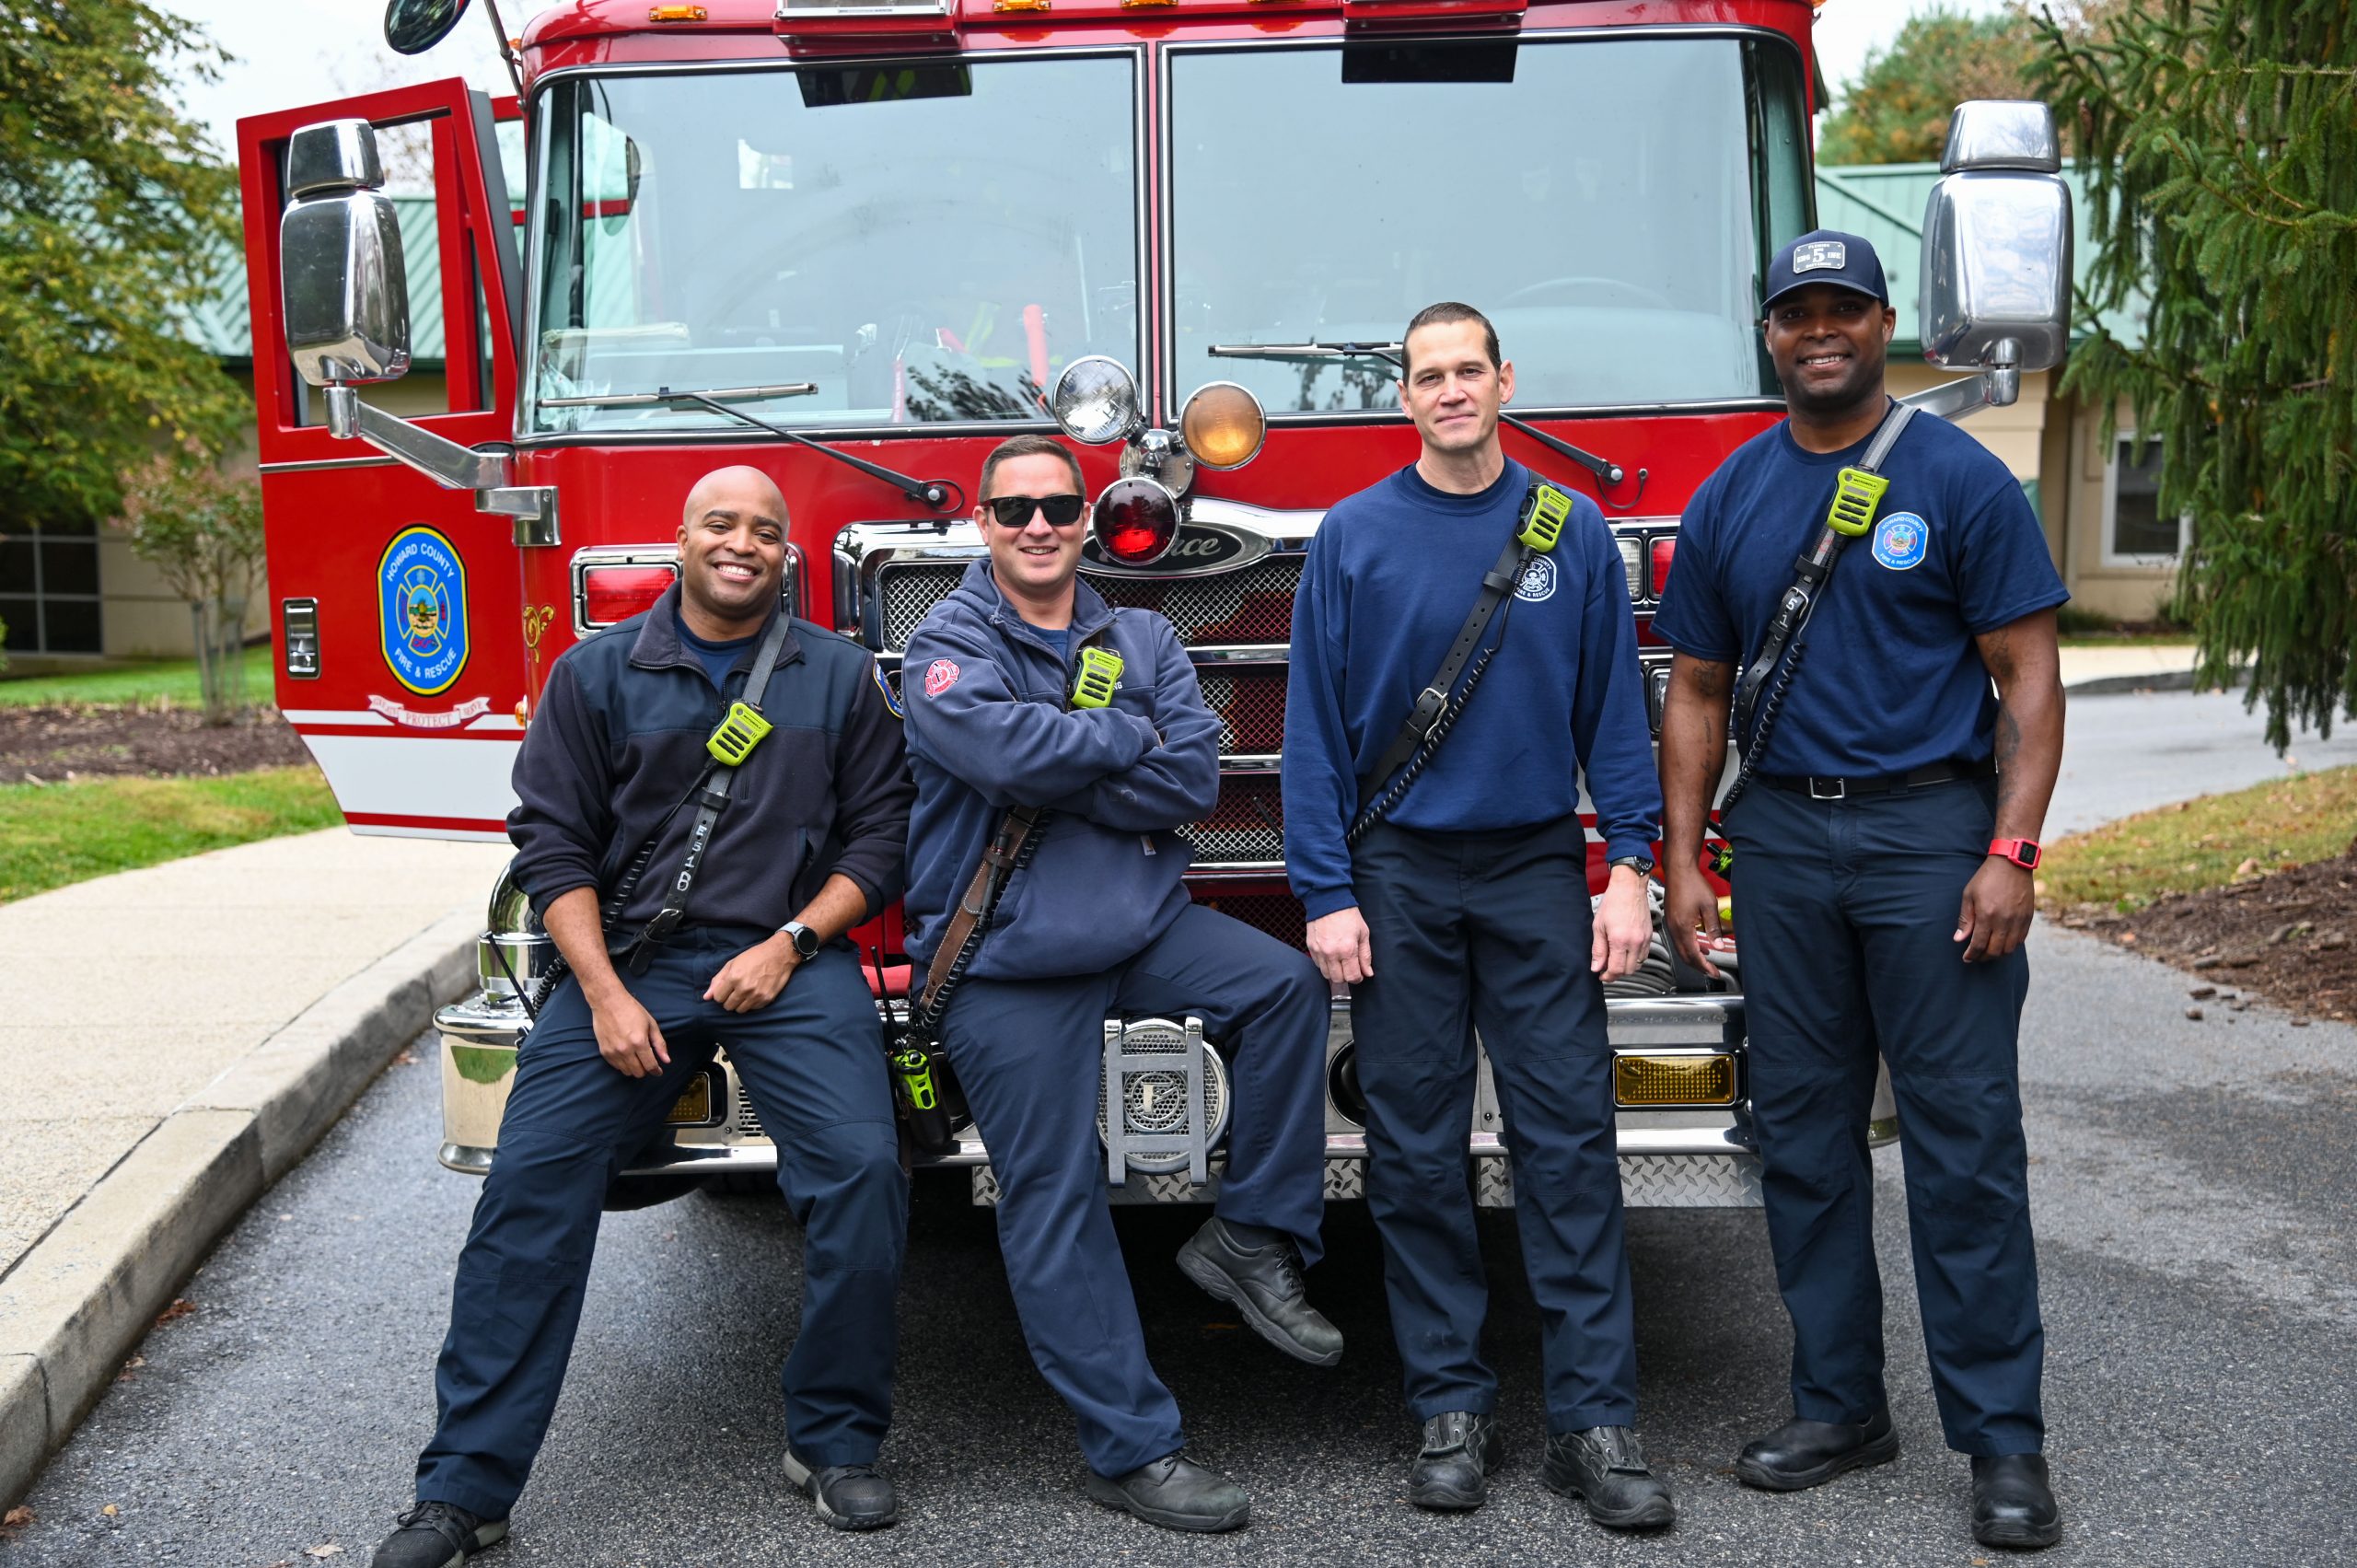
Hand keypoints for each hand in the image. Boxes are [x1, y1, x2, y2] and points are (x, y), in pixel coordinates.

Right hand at [588, 987, 670, 1077]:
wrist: (608, 1002)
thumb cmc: (631, 1010)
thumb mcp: (651, 1024)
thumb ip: (659, 1044)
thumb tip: (666, 1060)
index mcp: (639, 1042)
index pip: (650, 1066)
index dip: (656, 1071)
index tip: (658, 1071)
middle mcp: (625, 1049)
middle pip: (638, 1072)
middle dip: (646, 1069)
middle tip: (647, 1061)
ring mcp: (613, 1052)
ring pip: (627, 1072)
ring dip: (634, 1068)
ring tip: (637, 1057)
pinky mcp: (604, 1051)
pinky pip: (616, 1066)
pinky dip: (623, 1064)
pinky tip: (627, 1055)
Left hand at [706, 934, 800, 1012]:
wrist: (779, 954)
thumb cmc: (754, 956)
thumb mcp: (732, 963)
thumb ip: (717, 980)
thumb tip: (706, 997)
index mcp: (734, 977)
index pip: (718, 997)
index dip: (720, 993)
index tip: (726, 988)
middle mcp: (745, 988)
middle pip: (727, 1006)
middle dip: (729, 999)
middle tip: (736, 990)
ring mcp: (757, 995)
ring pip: (739, 1010)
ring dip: (739, 1003)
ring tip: (745, 992)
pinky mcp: (767, 999)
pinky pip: (752, 1009)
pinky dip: (751, 1003)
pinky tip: (755, 992)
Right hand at [1306, 907, 1373, 985]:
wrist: (1328, 900)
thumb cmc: (1348, 915)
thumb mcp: (1363, 933)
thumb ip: (1365, 955)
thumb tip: (1368, 973)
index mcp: (1347, 950)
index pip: (1352, 977)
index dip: (1358, 978)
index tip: (1359, 974)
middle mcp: (1331, 953)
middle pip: (1338, 979)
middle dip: (1346, 977)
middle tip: (1350, 968)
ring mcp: (1319, 951)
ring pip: (1326, 975)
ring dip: (1334, 972)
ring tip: (1340, 962)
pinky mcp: (1311, 948)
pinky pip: (1317, 965)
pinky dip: (1325, 965)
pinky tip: (1330, 956)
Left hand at [1591, 865, 1652, 982]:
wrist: (1630, 887)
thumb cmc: (1613, 902)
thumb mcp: (1598, 926)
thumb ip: (1598, 949)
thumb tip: (1596, 967)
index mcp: (1620, 940)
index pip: (1616, 969)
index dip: (1608, 976)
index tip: (1602, 975)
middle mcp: (1635, 942)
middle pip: (1628, 971)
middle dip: (1616, 973)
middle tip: (1607, 968)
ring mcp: (1644, 939)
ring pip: (1638, 965)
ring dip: (1626, 966)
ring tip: (1616, 959)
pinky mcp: (1650, 936)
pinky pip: (1644, 955)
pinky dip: (1635, 959)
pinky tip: (1626, 952)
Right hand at [1664, 865, 1724, 979]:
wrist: (1678, 870)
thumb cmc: (1691, 883)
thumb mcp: (1709, 906)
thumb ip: (1714, 928)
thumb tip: (1718, 945)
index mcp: (1683, 927)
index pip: (1693, 955)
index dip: (1704, 966)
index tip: (1714, 972)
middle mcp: (1674, 928)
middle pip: (1685, 956)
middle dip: (1698, 966)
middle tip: (1711, 971)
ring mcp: (1671, 924)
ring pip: (1681, 949)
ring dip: (1693, 957)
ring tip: (1707, 960)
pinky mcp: (1671, 919)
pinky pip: (1679, 939)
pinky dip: (1689, 946)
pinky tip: (1698, 944)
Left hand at [1955, 858, 2033, 962]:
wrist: (2012, 863)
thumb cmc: (1986, 878)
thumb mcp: (1969, 895)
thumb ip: (1965, 919)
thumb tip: (1959, 939)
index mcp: (1987, 915)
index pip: (1978, 944)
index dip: (1971, 955)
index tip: (1966, 958)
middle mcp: (2004, 921)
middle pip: (1994, 951)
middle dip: (1983, 957)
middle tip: (1976, 956)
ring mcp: (2018, 920)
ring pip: (2009, 949)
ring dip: (1998, 954)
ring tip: (1989, 951)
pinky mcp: (2028, 918)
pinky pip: (2020, 940)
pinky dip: (2010, 946)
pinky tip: (2002, 943)